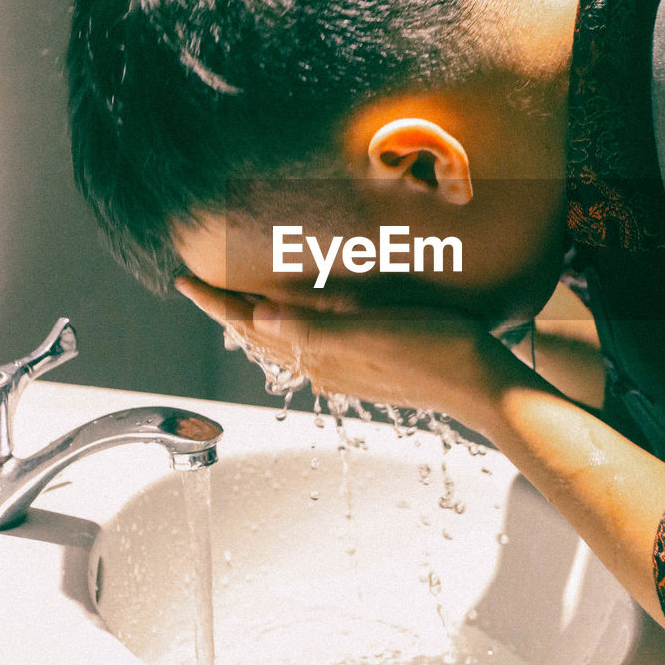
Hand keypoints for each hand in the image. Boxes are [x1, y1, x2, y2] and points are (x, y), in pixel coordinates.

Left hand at [174, 276, 515, 422]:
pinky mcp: (365, 365)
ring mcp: (343, 368)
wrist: (481, 384)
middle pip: (259, 335)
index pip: (250, 325)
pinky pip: (309, 345)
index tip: (184, 281)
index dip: (215, 302)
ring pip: (283, 341)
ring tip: (235, 297)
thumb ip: (313, 326)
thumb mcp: (370, 331)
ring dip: (255, 319)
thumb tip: (256, 317)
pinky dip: (288, 328)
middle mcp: (323, 364)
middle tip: (200, 284)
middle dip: (227, 309)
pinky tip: (295, 317)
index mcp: (318, 354)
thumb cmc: (433, 351)